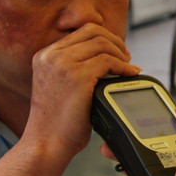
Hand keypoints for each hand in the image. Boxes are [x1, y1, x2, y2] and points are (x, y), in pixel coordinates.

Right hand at [24, 23, 138, 155]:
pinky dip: (124, 66)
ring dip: (121, 54)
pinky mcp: (77, 76)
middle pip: (93, 31)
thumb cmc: (55, 122)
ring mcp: (63, 64)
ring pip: (102, 44)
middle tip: (127, 56)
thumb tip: (103, 59)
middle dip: (115, 41)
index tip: (116, 51)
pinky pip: (109, 61)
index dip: (103, 38)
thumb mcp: (58, 86)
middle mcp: (51, 56)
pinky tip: (130, 74)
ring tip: (129, 67)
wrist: (45, 143)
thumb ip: (72, 69)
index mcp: (44, 56)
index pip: (80, 31)